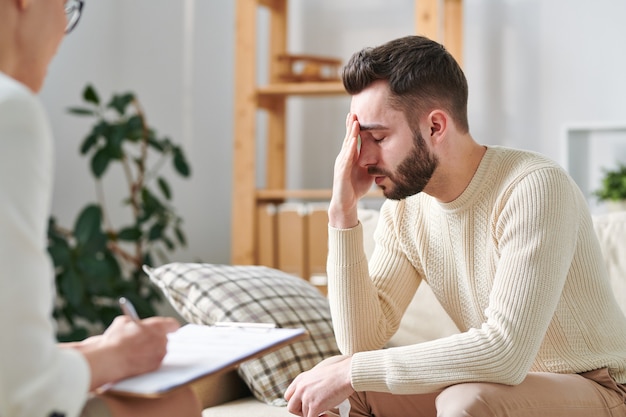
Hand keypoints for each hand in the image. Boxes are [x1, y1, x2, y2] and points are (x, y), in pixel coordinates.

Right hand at [73, 315, 179, 389]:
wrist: (110, 360)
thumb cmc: (116, 340)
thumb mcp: (124, 321)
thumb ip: (136, 322)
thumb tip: (136, 324)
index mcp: (158, 326)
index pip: (173, 324)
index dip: (168, 326)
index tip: (165, 328)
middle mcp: (162, 340)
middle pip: (165, 338)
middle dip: (156, 339)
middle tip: (144, 340)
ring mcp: (160, 354)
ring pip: (160, 350)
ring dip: (152, 350)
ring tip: (136, 350)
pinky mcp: (155, 366)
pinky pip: (155, 360)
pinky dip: (148, 360)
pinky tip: (136, 359)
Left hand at [285, 355, 353, 416]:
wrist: (346, 373)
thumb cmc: (337, 374)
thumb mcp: (317, 375)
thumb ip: (309, 385)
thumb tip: (309, 397)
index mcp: (300, 379)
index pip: (288, 396)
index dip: (296, 402)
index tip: (305, 405)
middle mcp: (301, 388)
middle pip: (291, 407)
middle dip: (300, 412)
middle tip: (312, 411)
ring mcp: (307, 397)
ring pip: (303, 414)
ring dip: (313, 415)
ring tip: (324, 413)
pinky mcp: (315, 406)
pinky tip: (326, 416)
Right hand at [328, 113, 373, 228]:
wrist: (346, 203)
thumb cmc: (356, 188)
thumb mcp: (368, 172)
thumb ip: (374, 163)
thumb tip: (387, 156)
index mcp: (350, 157)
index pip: (352, 139)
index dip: (355, 128)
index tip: (358, 115)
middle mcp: (344, 158)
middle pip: (348, 138)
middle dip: (350, 125)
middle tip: (353, 111)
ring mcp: (341, 164)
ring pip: (347, 146)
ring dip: (350, 134)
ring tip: (354, 122)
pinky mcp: (341, 173)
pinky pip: (346, 159)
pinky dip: (350, 149)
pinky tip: (353, 142)